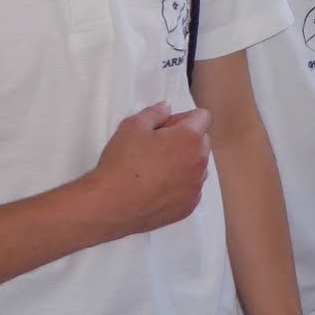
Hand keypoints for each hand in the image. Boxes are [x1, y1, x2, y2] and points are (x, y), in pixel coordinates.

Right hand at [76, 103, 212, 240]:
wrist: (111, 205)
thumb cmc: (122, 162)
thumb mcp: (132, 126)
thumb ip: (155, 112)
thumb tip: (167, 108)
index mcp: (191, 138)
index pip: (202, 117)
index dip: (182, 118)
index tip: (163, 128)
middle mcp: (200, 162)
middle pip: (202, 141)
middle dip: (185, 140)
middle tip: (156, 147)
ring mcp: (196, 187)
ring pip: (197, 166)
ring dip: (183, 163)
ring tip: (154, 169)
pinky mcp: (189, 207)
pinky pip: (190, 189)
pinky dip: (179, 185)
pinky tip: (155, 188)